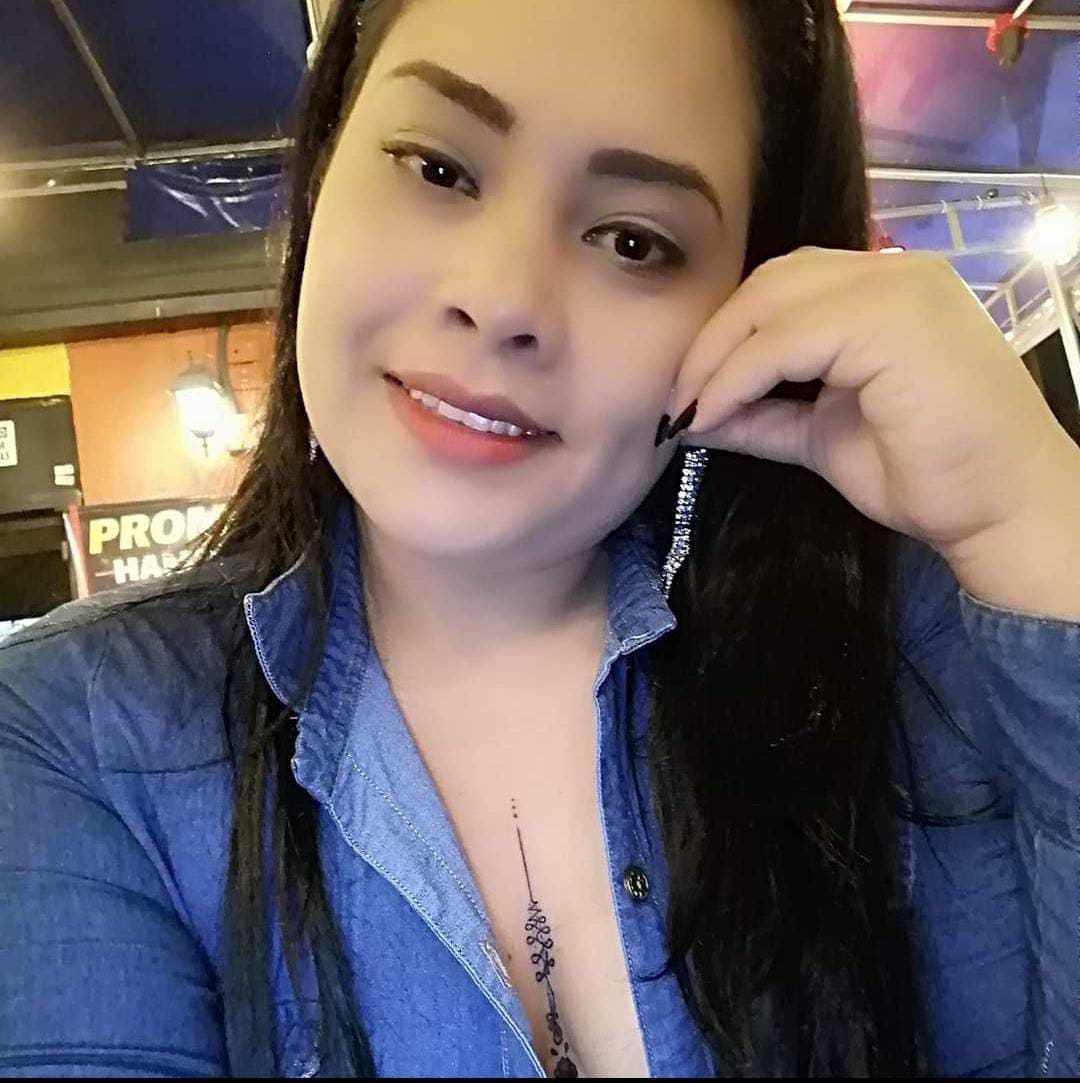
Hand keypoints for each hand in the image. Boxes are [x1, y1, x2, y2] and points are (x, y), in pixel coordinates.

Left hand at [665, 245, 1079, 559]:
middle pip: (769, 283)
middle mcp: (894, 273)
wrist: (1002, 510)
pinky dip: (737, 376)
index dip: (725, 334)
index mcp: (885, 290)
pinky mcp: (891, 320)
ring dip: (716, 356)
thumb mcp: (822, 436)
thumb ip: (764, 414)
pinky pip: (784, 340)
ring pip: (770, 301)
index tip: (685, 391)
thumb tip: (692, 413)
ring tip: (688, 407)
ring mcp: (897, 289)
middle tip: (676, 397)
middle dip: (710, 339)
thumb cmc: (927, 475)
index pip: (782, 289)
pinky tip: (713, 412)